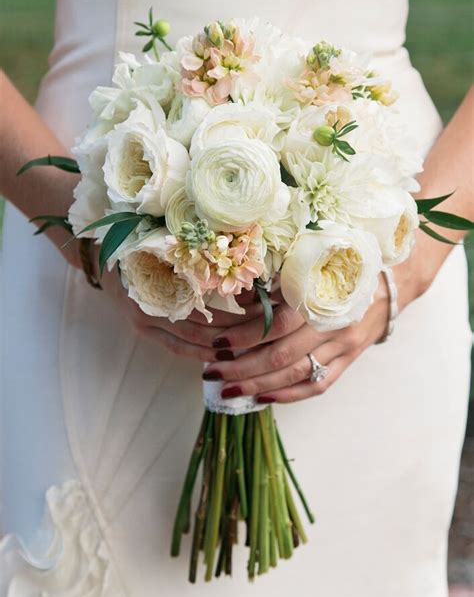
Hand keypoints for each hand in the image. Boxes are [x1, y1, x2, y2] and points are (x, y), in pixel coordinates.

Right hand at [96, 252, 270, 362]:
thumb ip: (200, 253)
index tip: (267, 303)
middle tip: (268, 325)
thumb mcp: (170, 241)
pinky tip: (226, 355)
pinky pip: (178, 348)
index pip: (210, 298)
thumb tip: (248, 261)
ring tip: (255, 343)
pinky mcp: (145, 330)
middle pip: (204, 324)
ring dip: (225, 344)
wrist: (101, 254)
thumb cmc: (142, 241)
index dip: (239, 304)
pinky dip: (203, 353)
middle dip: (239, 328)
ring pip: (193, 340)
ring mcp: (146, 319)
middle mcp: (152, 301)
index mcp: (163, 273)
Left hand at [202, 273, 393, 402]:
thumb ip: (275, 285)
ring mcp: (342, 346)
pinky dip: (289, 395)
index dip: (244, 335)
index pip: (276, 324)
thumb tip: (236, 301)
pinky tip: (264, 398)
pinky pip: (318, 385)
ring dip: (259, 386)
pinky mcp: (348, 360)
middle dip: (242, 368)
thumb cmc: (342, 268)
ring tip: (229, 390)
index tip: (216, 342)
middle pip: (282, 355)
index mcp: (319, 296)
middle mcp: (332, 324)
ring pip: (296, 374)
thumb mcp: (309, 267)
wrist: (390, 280)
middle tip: (213, 373)